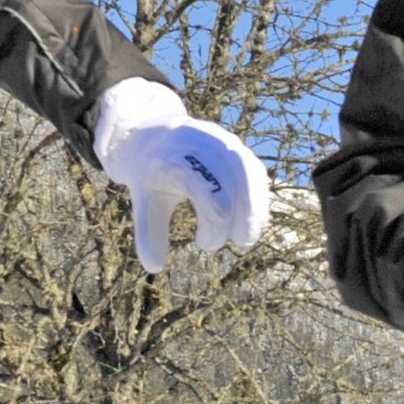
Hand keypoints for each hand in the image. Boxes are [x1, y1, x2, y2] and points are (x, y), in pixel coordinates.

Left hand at [91, 78, 271, 271]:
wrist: (154, 135)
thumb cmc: (150, 174)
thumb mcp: (144, 200)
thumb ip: (149, 232)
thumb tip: (153, 268)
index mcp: (176, 156)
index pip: (203, 187)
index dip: (212, 220)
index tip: (203, 243)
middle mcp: (203, 144)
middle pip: (233, 176)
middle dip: (242, 212)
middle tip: (241, 243)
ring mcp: (222, 142)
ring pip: (249, 171)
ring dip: (256, 206)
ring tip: (252, 236)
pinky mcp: (236, 149)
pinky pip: (254, 172)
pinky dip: (259, 197)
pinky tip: (257, 222)